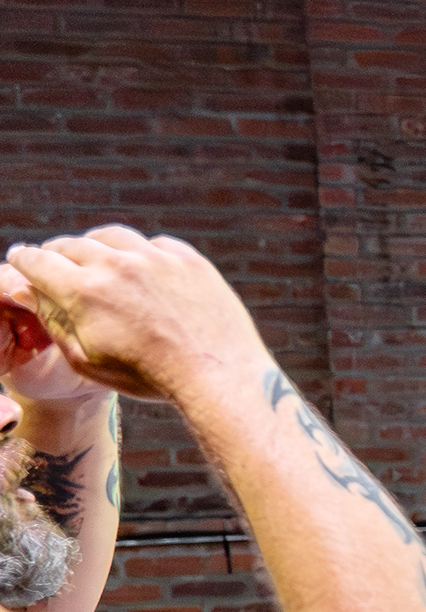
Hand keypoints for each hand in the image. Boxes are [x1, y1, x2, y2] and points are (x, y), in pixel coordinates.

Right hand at [0, 226, 270, 403]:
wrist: (218, 375)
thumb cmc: (147, 375)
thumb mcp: (85, 358)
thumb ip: (53, 319)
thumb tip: (29, 289)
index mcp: (83, 291)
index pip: (37, 261)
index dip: (24, 259)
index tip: (21, 258)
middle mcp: (117, 265)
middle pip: (72, 244)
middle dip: (57, 252)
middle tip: (54, 260)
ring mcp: (156, 257)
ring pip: (111, 236)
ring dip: (96, 244)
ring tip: (95, 257)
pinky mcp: (189, 259)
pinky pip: (154, 244)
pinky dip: (140, 252)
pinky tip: (141, 265)